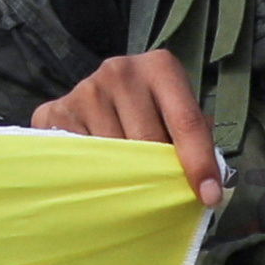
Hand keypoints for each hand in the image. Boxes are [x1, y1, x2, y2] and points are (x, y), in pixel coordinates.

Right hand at [32, 45, 223, 204]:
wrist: (95, 97)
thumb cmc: (147, 110)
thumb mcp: (175, 113)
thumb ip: (195, 137)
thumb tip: (210, 185)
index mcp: (160, 67)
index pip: (186, 121)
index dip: (199, 163)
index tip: (208, 197)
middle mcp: (121, 71)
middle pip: (149, 141)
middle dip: (157, 172)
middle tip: (157, 190)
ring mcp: (85, 90)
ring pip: (114, 155)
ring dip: (123, 176)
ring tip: (124, 179)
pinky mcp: (55, 112)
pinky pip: (82, 158)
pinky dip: (92, 174)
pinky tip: (96, 172)